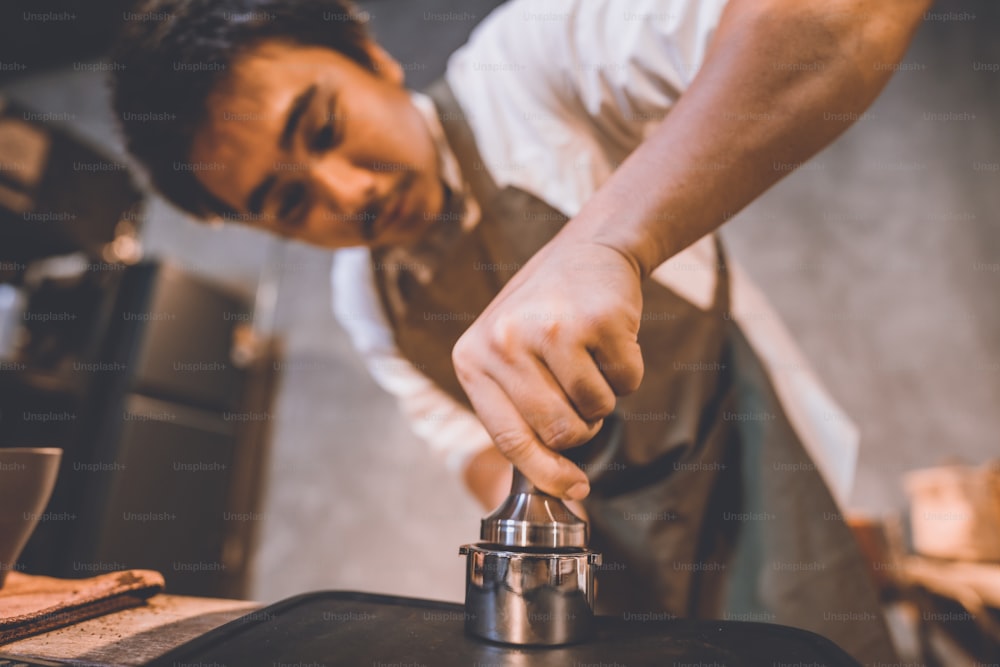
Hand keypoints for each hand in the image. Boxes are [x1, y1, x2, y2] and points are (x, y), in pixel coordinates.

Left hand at [452, 240, 643, 499]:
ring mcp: (552, 329)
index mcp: (472, 358)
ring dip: (603, 396)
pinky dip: (627, 371)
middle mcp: (505, 342)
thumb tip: (557, 482)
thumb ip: (517, 410)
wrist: (588, 250)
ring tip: (590, 358)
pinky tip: (610, 338)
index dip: (546, 474)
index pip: (509, 439)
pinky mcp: (598, 321)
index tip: (574, 488)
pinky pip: (626, 384)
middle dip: (581, 427)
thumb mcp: (508, 354)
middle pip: (559, 432)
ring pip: (595, 411)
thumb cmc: (546, 314)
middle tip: (581, 396)